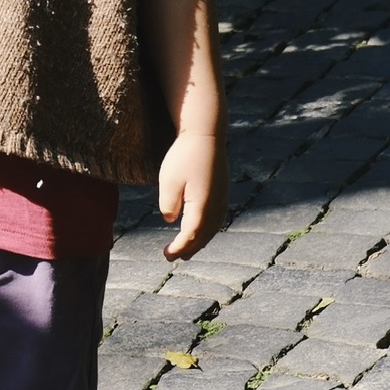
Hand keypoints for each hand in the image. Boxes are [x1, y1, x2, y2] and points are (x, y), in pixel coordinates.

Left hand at [157, 129, 228, 260]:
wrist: (206, 132)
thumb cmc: (184, 155)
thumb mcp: (168, 180)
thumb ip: (168, 204)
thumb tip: (170, 220)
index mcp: (202, 205)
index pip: (190, 235)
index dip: (178, 248)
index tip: (166, 255)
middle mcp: (216, 205)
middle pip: (203, 236)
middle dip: (188, 249)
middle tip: (172, 257)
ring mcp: (222, 198)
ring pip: (213, 228)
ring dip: (200, 241)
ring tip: (186, 249)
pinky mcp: (223, 190)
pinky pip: (217, 218)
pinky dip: (208, 229)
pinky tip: (200, 229)